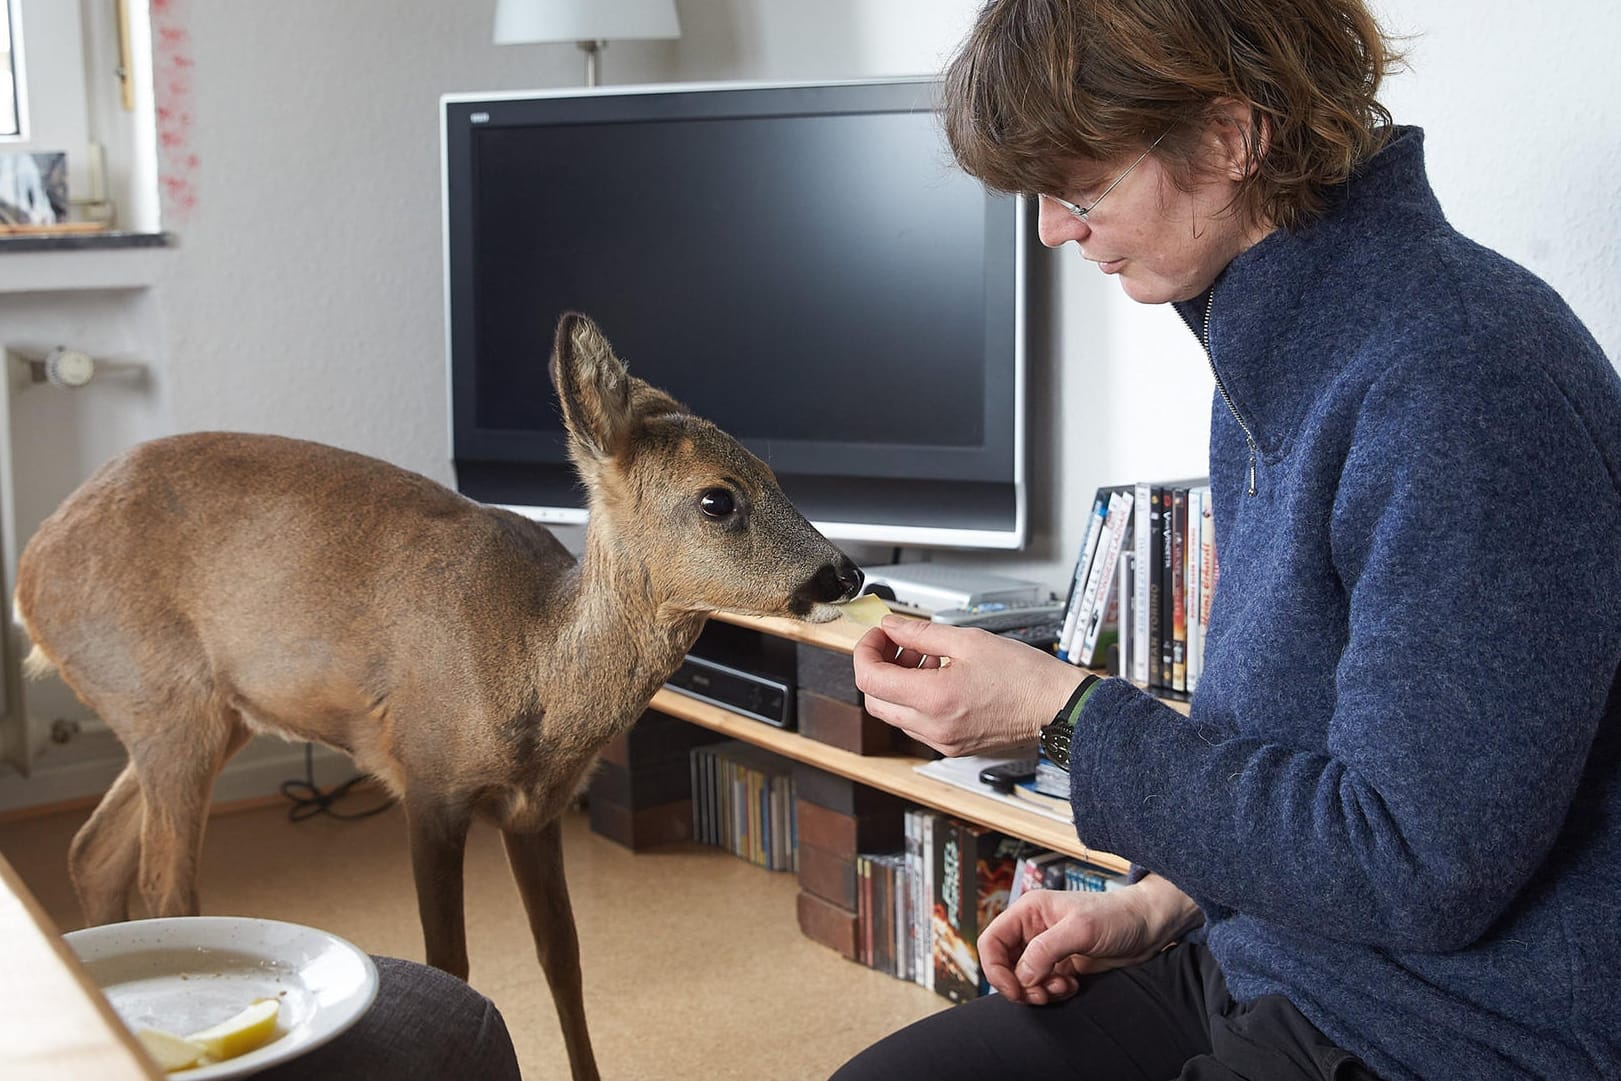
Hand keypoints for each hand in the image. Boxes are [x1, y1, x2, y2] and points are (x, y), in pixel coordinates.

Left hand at [851, 614, 1083, 755]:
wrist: (1056, 707)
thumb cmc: (1025, 676)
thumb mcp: (969, 640)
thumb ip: (921, 633)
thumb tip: (891, 626)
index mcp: (934, 699)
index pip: (871, 680)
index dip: (866, 651)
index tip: (878, 635)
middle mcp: (934, 727)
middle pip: (875, 700)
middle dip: (879, 667)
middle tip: (897, 643)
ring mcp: (943, 742)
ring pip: (895, 713)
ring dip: (898, 683)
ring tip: (925, 656)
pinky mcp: (953, 746)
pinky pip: (917, 724)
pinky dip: (916, 699)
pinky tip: (938, 676)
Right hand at [978, 875, 1201, 1003]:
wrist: (1149, 927)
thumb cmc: (1117, 917)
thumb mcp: (1081, 929)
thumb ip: (1046, 950)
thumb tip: (1021, 976)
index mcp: (1029, 912)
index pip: (992, 942)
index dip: (996, 970)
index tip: (1016, 990)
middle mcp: (1032, 930)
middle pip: (1004, 965)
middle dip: (1020, 985)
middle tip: (1043, 994)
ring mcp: (1046, 949)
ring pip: (1023, 980)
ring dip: (1038, 991)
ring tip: (1064, 987)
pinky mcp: (1061, 966)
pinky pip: (1042, 986)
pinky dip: (1053, 993)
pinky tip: (1073, 986)